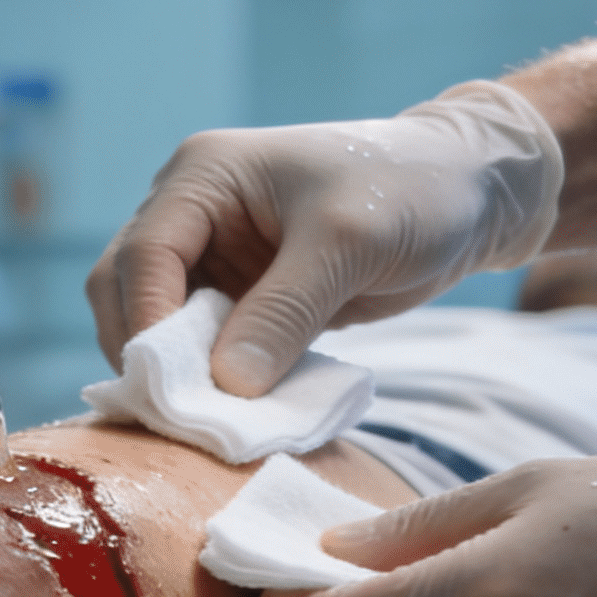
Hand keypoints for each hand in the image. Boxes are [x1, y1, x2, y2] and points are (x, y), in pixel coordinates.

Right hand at [87, 82, 561, 396]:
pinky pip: (203, 343)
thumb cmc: (410, 192)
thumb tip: (224, 387)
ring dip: (174, 371)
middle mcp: (194, 211)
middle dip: (147, 352)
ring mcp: (215, 254)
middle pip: (127, 288)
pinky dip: (210, 377)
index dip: (145, 321)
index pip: (143, 253)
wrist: (469, 192)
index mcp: (203, 175)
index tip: (169, 388)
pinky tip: (233, 411)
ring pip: (156, 321)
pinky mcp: (243, 294)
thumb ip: (282, 313)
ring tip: (207, 420)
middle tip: (178, 416)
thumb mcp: (347, 245)